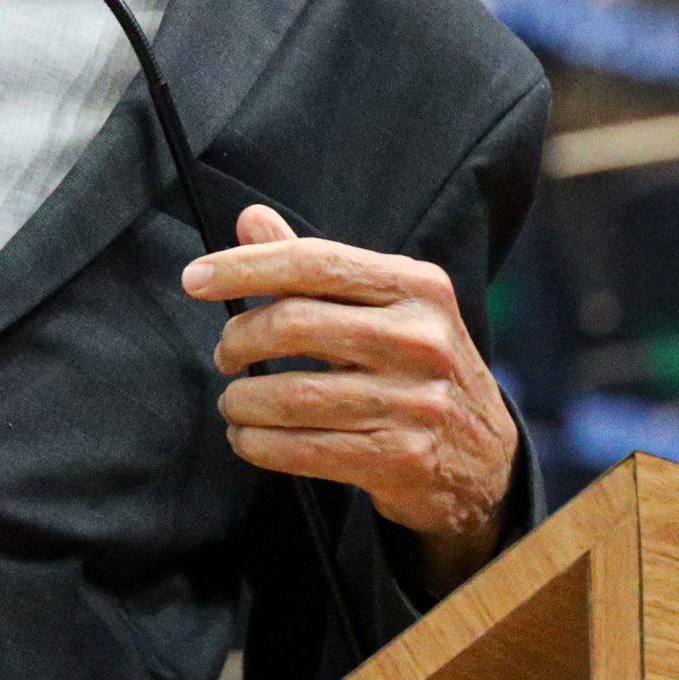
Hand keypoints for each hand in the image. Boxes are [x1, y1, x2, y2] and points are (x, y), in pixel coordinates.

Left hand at [183, 204, 517, 593]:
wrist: (485, 460)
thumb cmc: (415, 368)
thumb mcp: (384, 306)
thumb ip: (316, 267)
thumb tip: (250, 219)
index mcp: (417, 286)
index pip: (315, 262)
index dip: (246, 267)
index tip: (193, 278)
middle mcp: (423, 338)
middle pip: (295, 324)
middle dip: (240, 338)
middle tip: (224, 354)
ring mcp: (416, 402)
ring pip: (293, 395)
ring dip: (243, 400)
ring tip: (234, 402)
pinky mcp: (403, 459)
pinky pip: (305, 450)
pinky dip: (259, 444)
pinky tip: (247, 438)